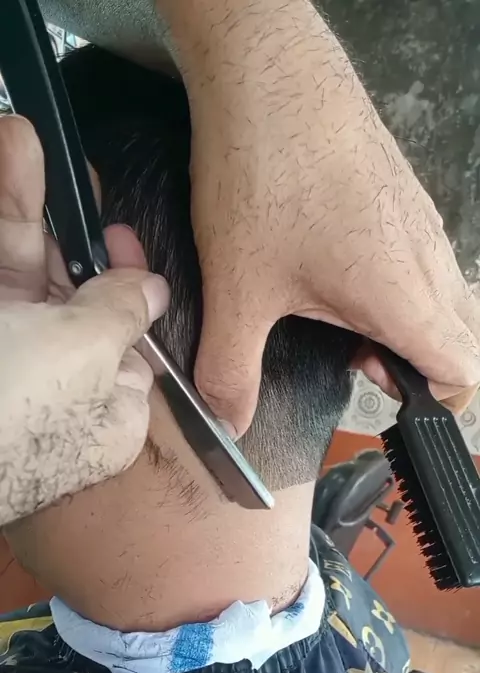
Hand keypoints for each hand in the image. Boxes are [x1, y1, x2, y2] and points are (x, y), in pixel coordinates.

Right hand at [0, 115, 168, 525]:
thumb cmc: (14, 401)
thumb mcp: (85, 352)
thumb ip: (120, 312)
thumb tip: (154, 290)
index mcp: (105, 410)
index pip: (126, 343)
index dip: (123, 283)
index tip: (116, 235)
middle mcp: (53, 385)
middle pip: (63, 293)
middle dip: (53, 220)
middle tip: (38, 152)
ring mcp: (5, 361)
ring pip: (17, 272)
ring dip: (14, 204)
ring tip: (14, 134)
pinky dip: (0, 225)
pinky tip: (1, 157)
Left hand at [169, 0, 478, 433]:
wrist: (269, 73)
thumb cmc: (264, 175)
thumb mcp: (237, 289)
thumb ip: (232, 367)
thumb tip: (230, 420)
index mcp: (402, 296)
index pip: (461, 369)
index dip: (436, 401)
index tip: (392, 406)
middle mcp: (427, 258)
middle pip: (459, 334)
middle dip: (420, 365)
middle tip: (359, 364)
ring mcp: (420, 219)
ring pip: (443, 293)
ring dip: (407, 323)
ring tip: (342, 320)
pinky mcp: (402, 191)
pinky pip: (423, 254)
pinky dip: (399, 282)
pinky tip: (340, 270)